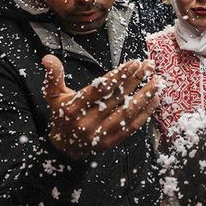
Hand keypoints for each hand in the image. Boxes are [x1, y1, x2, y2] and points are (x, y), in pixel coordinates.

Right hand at [42, 55, 160, 160]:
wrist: (65, 147)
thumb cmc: (62, 115)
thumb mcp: (53, 95)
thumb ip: (53, 76)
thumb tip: (48, 58)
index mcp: (73, 108)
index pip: (99, 89)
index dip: (118, 76)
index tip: (134, 63)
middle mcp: (87, 122)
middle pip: (116, 99)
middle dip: (135, 80)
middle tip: (149, 66)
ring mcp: (101, 134)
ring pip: (127, 113)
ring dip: (144, 96)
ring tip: (157, 82)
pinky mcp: (112, 142)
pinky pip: (132, 127)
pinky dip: (145, 113)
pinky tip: (155, 100)